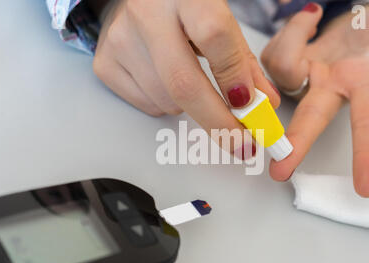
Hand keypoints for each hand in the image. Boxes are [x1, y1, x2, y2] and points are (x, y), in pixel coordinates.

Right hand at [92, 0, 279, 154]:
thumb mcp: (218, 19)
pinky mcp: (105, 63)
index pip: (215, 37)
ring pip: (168, 101)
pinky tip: (164, 79)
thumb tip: (263, 103)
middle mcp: (147, 15)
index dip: (235, 77)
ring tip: (189, 77)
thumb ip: (242, 59)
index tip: (251, 109)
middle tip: (241, 143)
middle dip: (218, 122)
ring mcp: (121, 40)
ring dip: (190, 106)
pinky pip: (148, 106)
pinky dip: (166, 104)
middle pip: (184, 83)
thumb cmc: (182, 7)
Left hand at [261, 3, 368, 196]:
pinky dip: (289, 31)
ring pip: (282, 65)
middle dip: (297, 144)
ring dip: (296, 34)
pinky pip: (272, 52)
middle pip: (311, 118)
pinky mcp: (281, 68)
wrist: (350, 22)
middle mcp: (329, 89)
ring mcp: (302, 80)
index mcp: (362, 85)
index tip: (367, 187)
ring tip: (315, 18)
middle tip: (280, 173)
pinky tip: (305, 26)